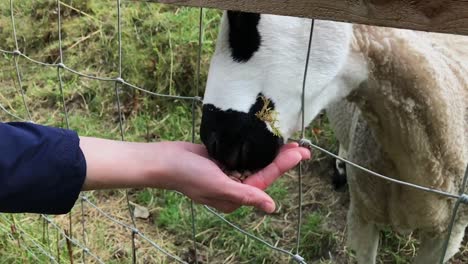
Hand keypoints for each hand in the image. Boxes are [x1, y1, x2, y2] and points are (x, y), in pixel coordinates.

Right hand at [156, 142, 310, 212]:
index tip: (300, 154)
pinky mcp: (222, 159)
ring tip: (289, 140)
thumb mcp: (218, 186)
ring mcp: (228, 171)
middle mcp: (234, 185)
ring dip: (271, 151)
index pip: (264, 180)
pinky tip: (266, 138)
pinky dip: (255, 146)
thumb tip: (271, 207)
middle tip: (302, 146)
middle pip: (263, 170)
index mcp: (235, 196)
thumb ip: (245, 195)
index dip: (283, 166)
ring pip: (255, 161)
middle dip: (281, 159)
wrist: (164, 159)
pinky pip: (244, 153)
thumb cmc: (189, 175)